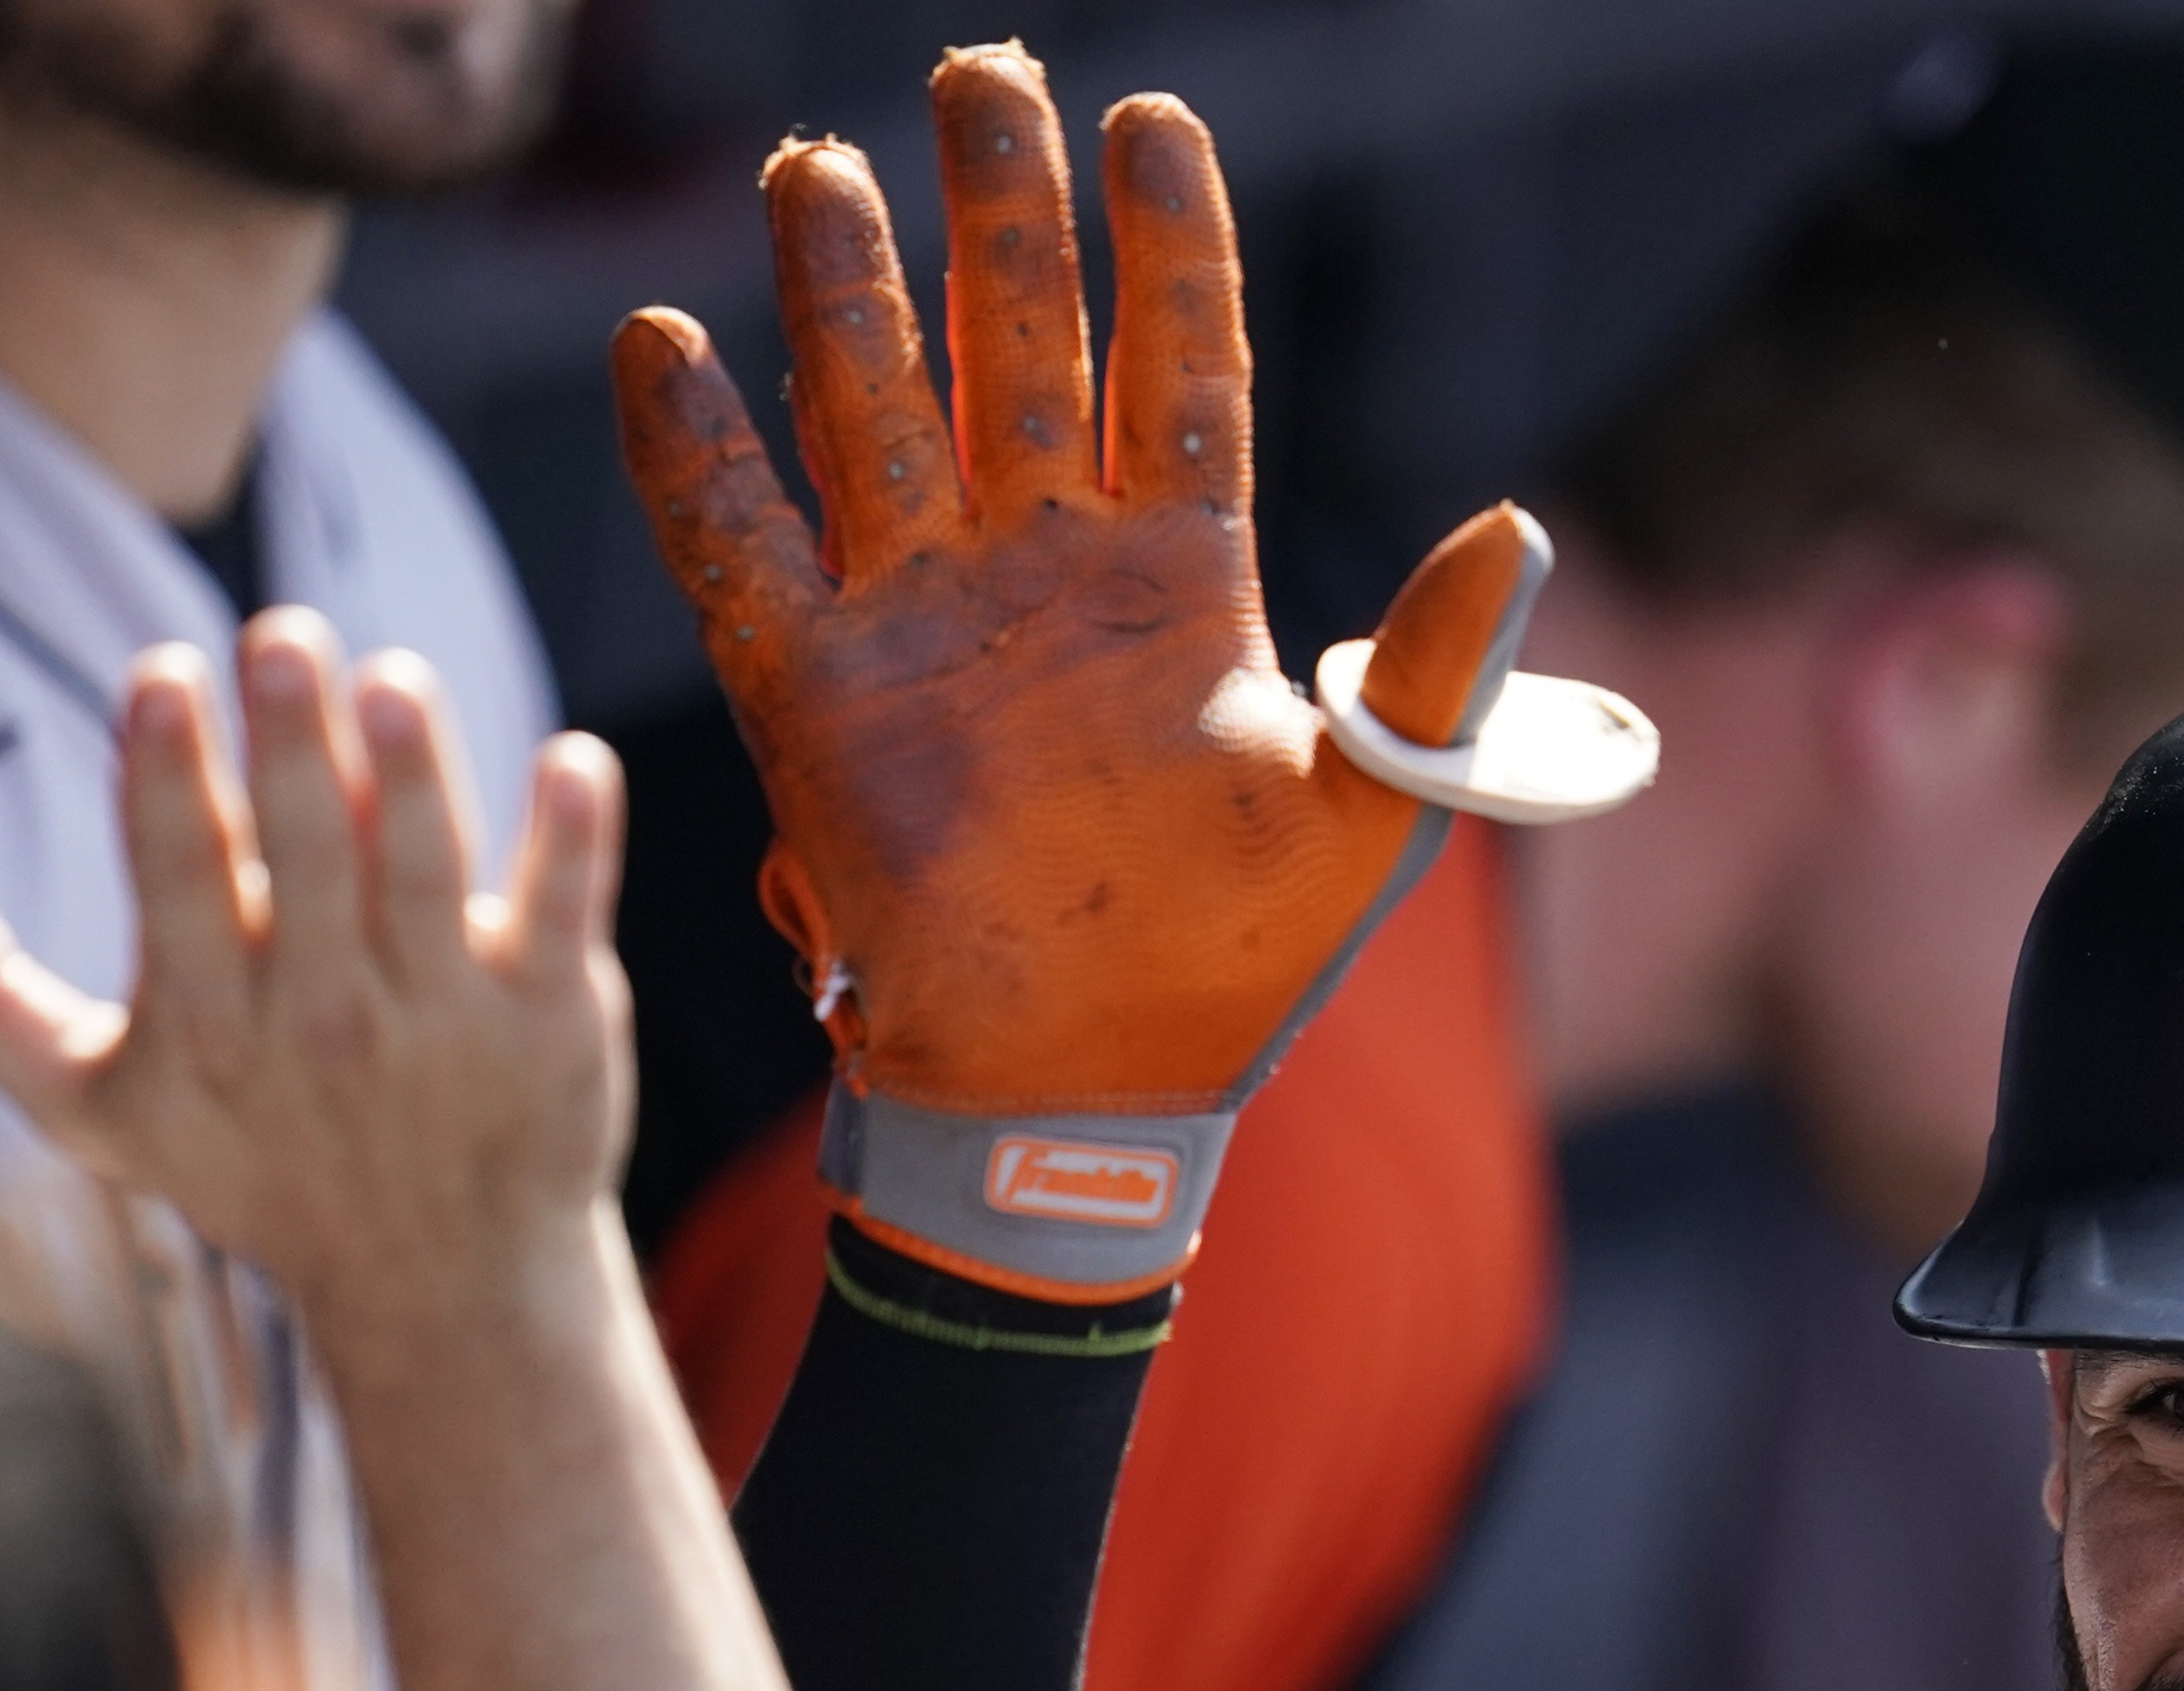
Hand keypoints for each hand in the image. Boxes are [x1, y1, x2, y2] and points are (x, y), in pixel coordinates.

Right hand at [0, 612, 633, 1351]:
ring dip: (415, 773)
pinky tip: (576, 762)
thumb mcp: (99, 1110)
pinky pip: (562, 918)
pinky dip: (573, 843)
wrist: (444, 1283)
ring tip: (394, 677)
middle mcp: (328, 1020)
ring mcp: (447, 1020)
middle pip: (308, 859)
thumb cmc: (259, 1171)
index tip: (161, 675)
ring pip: (425, 875)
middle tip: (282, 636)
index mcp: (210, 1023)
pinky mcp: (553, 1021)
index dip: (168, 778)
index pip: (181, 883)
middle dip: (292, 746)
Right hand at [610, 44, 1579, 1297]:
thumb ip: (1438, 676)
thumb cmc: (1235, 966)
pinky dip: (697, 457)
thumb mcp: (1372, 815)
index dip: (1167, 245)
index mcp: (1183, 579)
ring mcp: (925, 619)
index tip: (1152, 120)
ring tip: (817, 167)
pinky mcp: (817, 696)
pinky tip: (663, 346)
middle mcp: (1045, 567)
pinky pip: (740, 550)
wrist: (1093, 1095)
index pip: (1178, 365)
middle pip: (1018, 344)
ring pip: (875, 412)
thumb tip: (1520, 528)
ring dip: (844, 293)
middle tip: (979, 75)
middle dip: (997, 214)